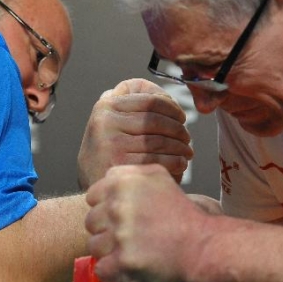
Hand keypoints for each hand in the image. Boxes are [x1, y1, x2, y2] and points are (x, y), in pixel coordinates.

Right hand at [77, 78, 192, 188]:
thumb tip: (159, 92)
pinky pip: (158, 159)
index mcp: (105, 106)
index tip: (182, 118)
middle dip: (179, 130)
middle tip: (187, 139)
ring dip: (180, 147)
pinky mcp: (119, 165)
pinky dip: (175, 162)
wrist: (95, 189)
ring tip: (187, 153)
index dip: (173, 108)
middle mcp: (104, 121)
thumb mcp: (111, 122)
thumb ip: (129, 103)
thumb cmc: (109, 153)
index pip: (150, 100)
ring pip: (159, 140)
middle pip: (157, 120)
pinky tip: (180, 164)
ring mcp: (110, 144)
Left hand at [85, 164, 207, 281]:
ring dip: (109, 251)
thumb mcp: (158, 176)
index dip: (105, 208)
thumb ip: (130, 175)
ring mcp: (119, 234)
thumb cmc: (182, 214)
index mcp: (122, 182)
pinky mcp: (123, 261)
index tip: (121, 216)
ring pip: (94, 246)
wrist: (201, 245)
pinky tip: (129, 266)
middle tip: (128, 235)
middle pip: (91, 221)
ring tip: (130, 251)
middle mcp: (118, 205)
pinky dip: (113, 272)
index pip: (92, 197)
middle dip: (106, 230)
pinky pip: (102, 269)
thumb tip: (109, 180)